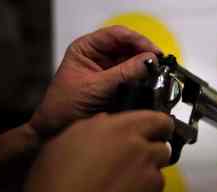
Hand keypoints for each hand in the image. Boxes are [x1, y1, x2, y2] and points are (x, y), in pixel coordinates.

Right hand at [21, 111, 173, 191]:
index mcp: (122, 130)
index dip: (157, 126)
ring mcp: (150, 179)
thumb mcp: (64, 142)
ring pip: (157, 171)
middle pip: (161, 147)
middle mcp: (142, 151)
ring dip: (145, 174)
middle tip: (129, 160)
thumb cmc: (56, 187)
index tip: (154, 130)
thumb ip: (94, 126)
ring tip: (119, 184)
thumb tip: (106, 122)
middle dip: (149, 151)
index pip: (159, 119)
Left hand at [30, 25, 161, 136]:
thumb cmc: (66, 106)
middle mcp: (100, 57)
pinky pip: (134, 78)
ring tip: (160, 74)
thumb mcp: (95, 87)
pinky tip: (153, 83)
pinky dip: (144, 80)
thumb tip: (150, 61)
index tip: (153, 52)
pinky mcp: (117, 87)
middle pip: (128, 47)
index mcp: (87, 49)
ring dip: (146, 67)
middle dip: (145, 54)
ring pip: (134, 62)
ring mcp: (109, 71)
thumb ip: (123, 74)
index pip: (117, 35)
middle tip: (160, 65)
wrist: (56, 131)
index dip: (138, 40)